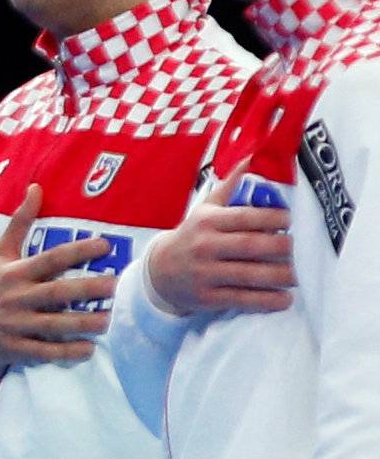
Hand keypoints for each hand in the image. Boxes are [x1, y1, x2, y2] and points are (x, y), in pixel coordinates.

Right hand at [0, 185, 117, 373]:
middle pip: (56, 293)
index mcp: (14, 272)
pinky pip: (44, 351)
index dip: (77, 251)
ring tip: (109, 320)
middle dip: (86, 289)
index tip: (104, 246)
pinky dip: (66, 352)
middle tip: (115, 285)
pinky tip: (88, 349)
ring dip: (82, 323)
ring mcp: (15, 324)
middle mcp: (16, 297)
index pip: (50, 259)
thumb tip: (36, 188)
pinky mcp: (15, 348)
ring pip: (53, 325)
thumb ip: (20, 223)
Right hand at [146, 167, 294, 315]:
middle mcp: (205, 246)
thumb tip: (254, 157)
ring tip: (298, 275)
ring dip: (280, 276)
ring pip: (250, 275)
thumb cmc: (192, 235)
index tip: (290, 219)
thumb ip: (231, 187)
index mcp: (207, 221)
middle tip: (298, 248)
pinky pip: (243, 300)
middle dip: (281, 248)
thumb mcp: (205, 209)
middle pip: (251, 246)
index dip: (272, 217)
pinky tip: (284, 298)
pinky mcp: (208, 297)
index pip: (244, 217)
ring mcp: (206, 273)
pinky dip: (268, 300)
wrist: (160, 271)